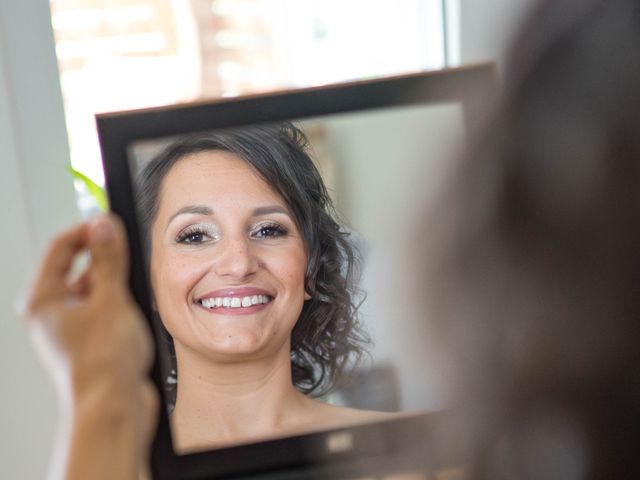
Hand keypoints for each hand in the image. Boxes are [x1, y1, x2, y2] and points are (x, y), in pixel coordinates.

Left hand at [22, 214, 156, 479]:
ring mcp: (72, 328)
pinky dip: (121, 305)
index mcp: (44, 299)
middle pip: (78, 267)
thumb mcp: (110, 298)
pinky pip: (106, 308)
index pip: (61, 247)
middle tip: (127, 258)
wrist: (115, 407)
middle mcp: (53, 313)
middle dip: (105, 260)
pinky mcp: (93, 340)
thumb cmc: (103, 363)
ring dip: (116, 285)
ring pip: (95, 289)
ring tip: (131, 298)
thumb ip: (108, 258)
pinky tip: (135, 316)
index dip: (87, 230)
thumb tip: (103, 224)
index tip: (111, 223)